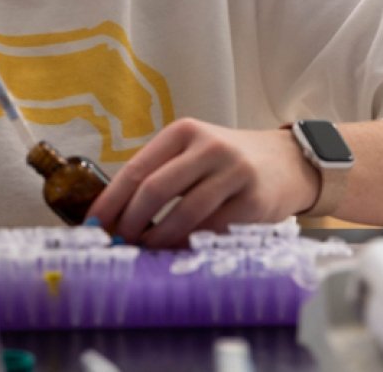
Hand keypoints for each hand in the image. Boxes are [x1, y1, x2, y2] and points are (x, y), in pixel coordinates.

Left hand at [86, 118, 319, 248]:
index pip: (136, 168)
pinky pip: (212, 229)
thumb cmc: (228, 160)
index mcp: (184, 131)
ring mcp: (233, 172)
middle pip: (155, 189)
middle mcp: (208, 147)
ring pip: (184, 213)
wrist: (287, 161)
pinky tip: (177, 251)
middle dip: (130, 222)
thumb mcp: (194, 150)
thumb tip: (115, 212)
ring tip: (145, 250)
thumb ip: (160, 171)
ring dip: (158, 238)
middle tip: (119, 242)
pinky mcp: (253, 200)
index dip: (111, 200)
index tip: (95, 223)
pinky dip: (189, 244)